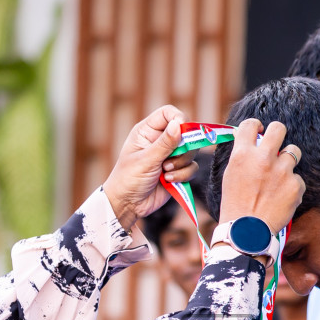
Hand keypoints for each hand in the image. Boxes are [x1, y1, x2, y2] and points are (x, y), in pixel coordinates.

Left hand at [102, 105, 199, 229]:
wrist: (128, 205)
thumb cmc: (129, 179)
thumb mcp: (145, 160)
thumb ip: (164, 143)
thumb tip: (179, 124)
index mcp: (147, 131)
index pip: (168, 114)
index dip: (179, 118)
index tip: (183, 130)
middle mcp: (160, 141)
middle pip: (185, 133)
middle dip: (182, 148)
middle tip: (170, 160)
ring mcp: (170, 156)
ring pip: (191, 152)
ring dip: (181, 164)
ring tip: (165, 173)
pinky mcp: (177, 171)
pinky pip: (191, 168)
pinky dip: (183, 175)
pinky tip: (169, 181)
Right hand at [217, 118, 305, 234]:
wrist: (246, 233)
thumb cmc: (235, 205)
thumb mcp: (230, 176)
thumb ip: (242, 157)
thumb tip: (252, 142)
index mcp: (242, 154)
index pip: (251, 125)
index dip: (255, 126)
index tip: (258, 131)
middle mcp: (263, 158)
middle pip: (279, 128)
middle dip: (278, 133)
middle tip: (276, 144)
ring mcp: (282, 171)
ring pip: (294, 151)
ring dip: (288, 160)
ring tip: (280, 176)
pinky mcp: (295, 185)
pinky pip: (298, 178)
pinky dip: (292, 187)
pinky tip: (282, 198)